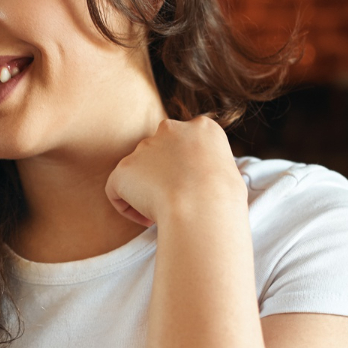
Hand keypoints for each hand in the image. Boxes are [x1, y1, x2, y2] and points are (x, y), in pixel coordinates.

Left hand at [105, 116, 245, 227]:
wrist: (202, 207)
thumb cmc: (224, 200)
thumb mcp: (230, 174)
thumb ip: (209, 168)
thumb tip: (202, 181)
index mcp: (202, 128)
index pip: (186, 145)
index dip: (187, 170)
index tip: (192, 190)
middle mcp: (171, 129)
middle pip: (159, 154)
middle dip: (164, 177)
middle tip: (176, 201)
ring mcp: (145, 147)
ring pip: (139, 172)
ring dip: (147, 191)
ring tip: (163, 213)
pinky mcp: (124, 168)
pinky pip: (117, 189)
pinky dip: (127, 207)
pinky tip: (146, 219)